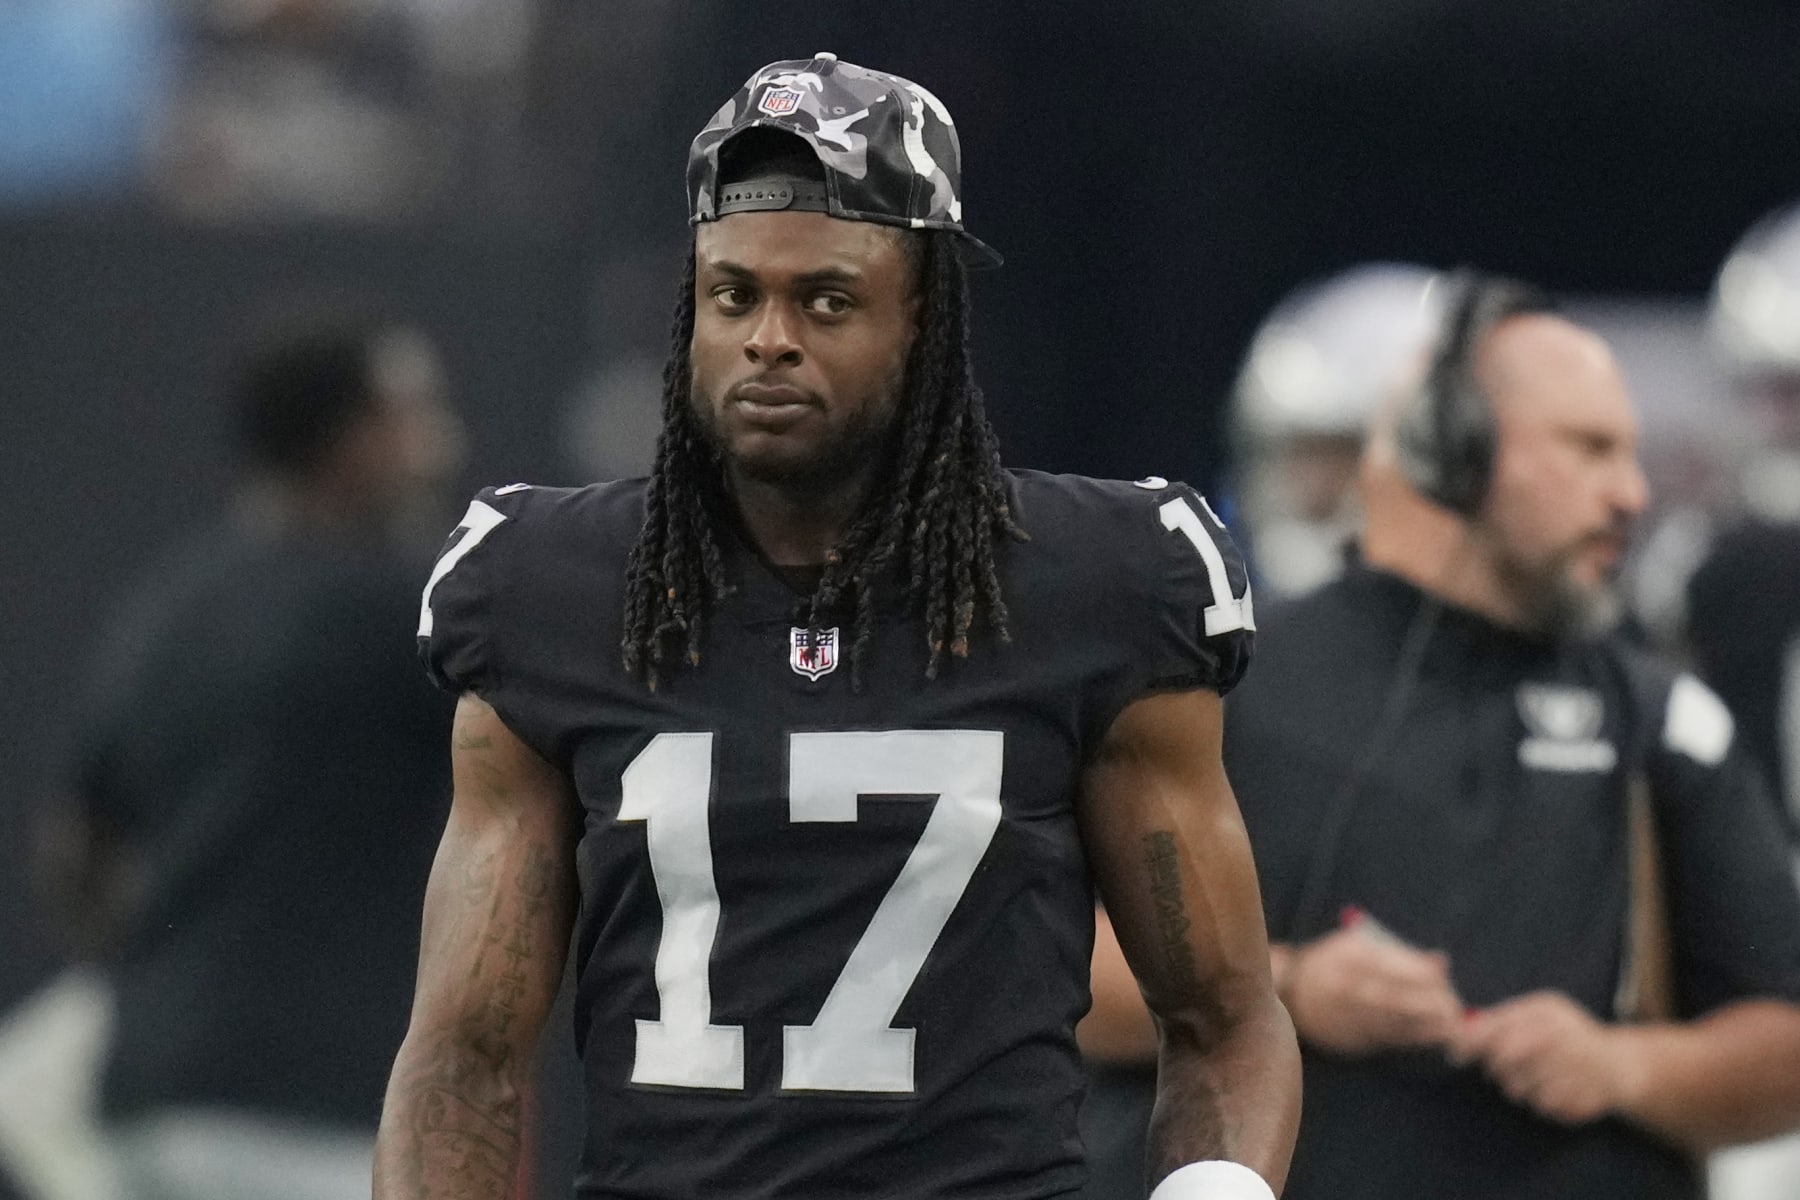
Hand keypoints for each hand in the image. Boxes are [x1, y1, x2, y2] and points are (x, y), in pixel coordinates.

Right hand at [1282, 924, 1462, 1055]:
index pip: (1391, 966)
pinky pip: (1388, 1037)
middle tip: (1455, 1007)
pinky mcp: (1350, 1038)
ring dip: (1428, 1024)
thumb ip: (1400, 954)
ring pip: (1394, 1021)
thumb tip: (1441, 963)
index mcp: (1349, 956)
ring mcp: (1346, 1015)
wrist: (1293, 994)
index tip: (1444, 978)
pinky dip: (1415, 1036)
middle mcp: (1346, 986)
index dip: (1422, 974)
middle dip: (1429, 1003)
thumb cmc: (1337, 963)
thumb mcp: (1360, 946)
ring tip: (1454, 1025)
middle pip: (1394, 997)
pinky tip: (1435, 1035)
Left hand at [1451, 991, 1641, 1124]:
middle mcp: (1562, 1035)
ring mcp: (1576, 1067)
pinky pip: (1542, 1105)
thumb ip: (1499, 1020)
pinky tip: (1552, 1090)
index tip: (1455, 1055)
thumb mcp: (1536, 1016)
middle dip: (1494, 1067)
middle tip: (1498, 1069)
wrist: (1618, 1064)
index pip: (1498, 1027)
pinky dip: (1540, 1102)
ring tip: (1530, 1078)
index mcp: (1546, 1012)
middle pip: (1504, 1058)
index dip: (1471, 1042)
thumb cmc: (1565, 1036)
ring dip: (1517, 1087)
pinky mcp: (1585, 1096)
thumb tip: (1457, 1031)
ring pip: (1520, 1086)